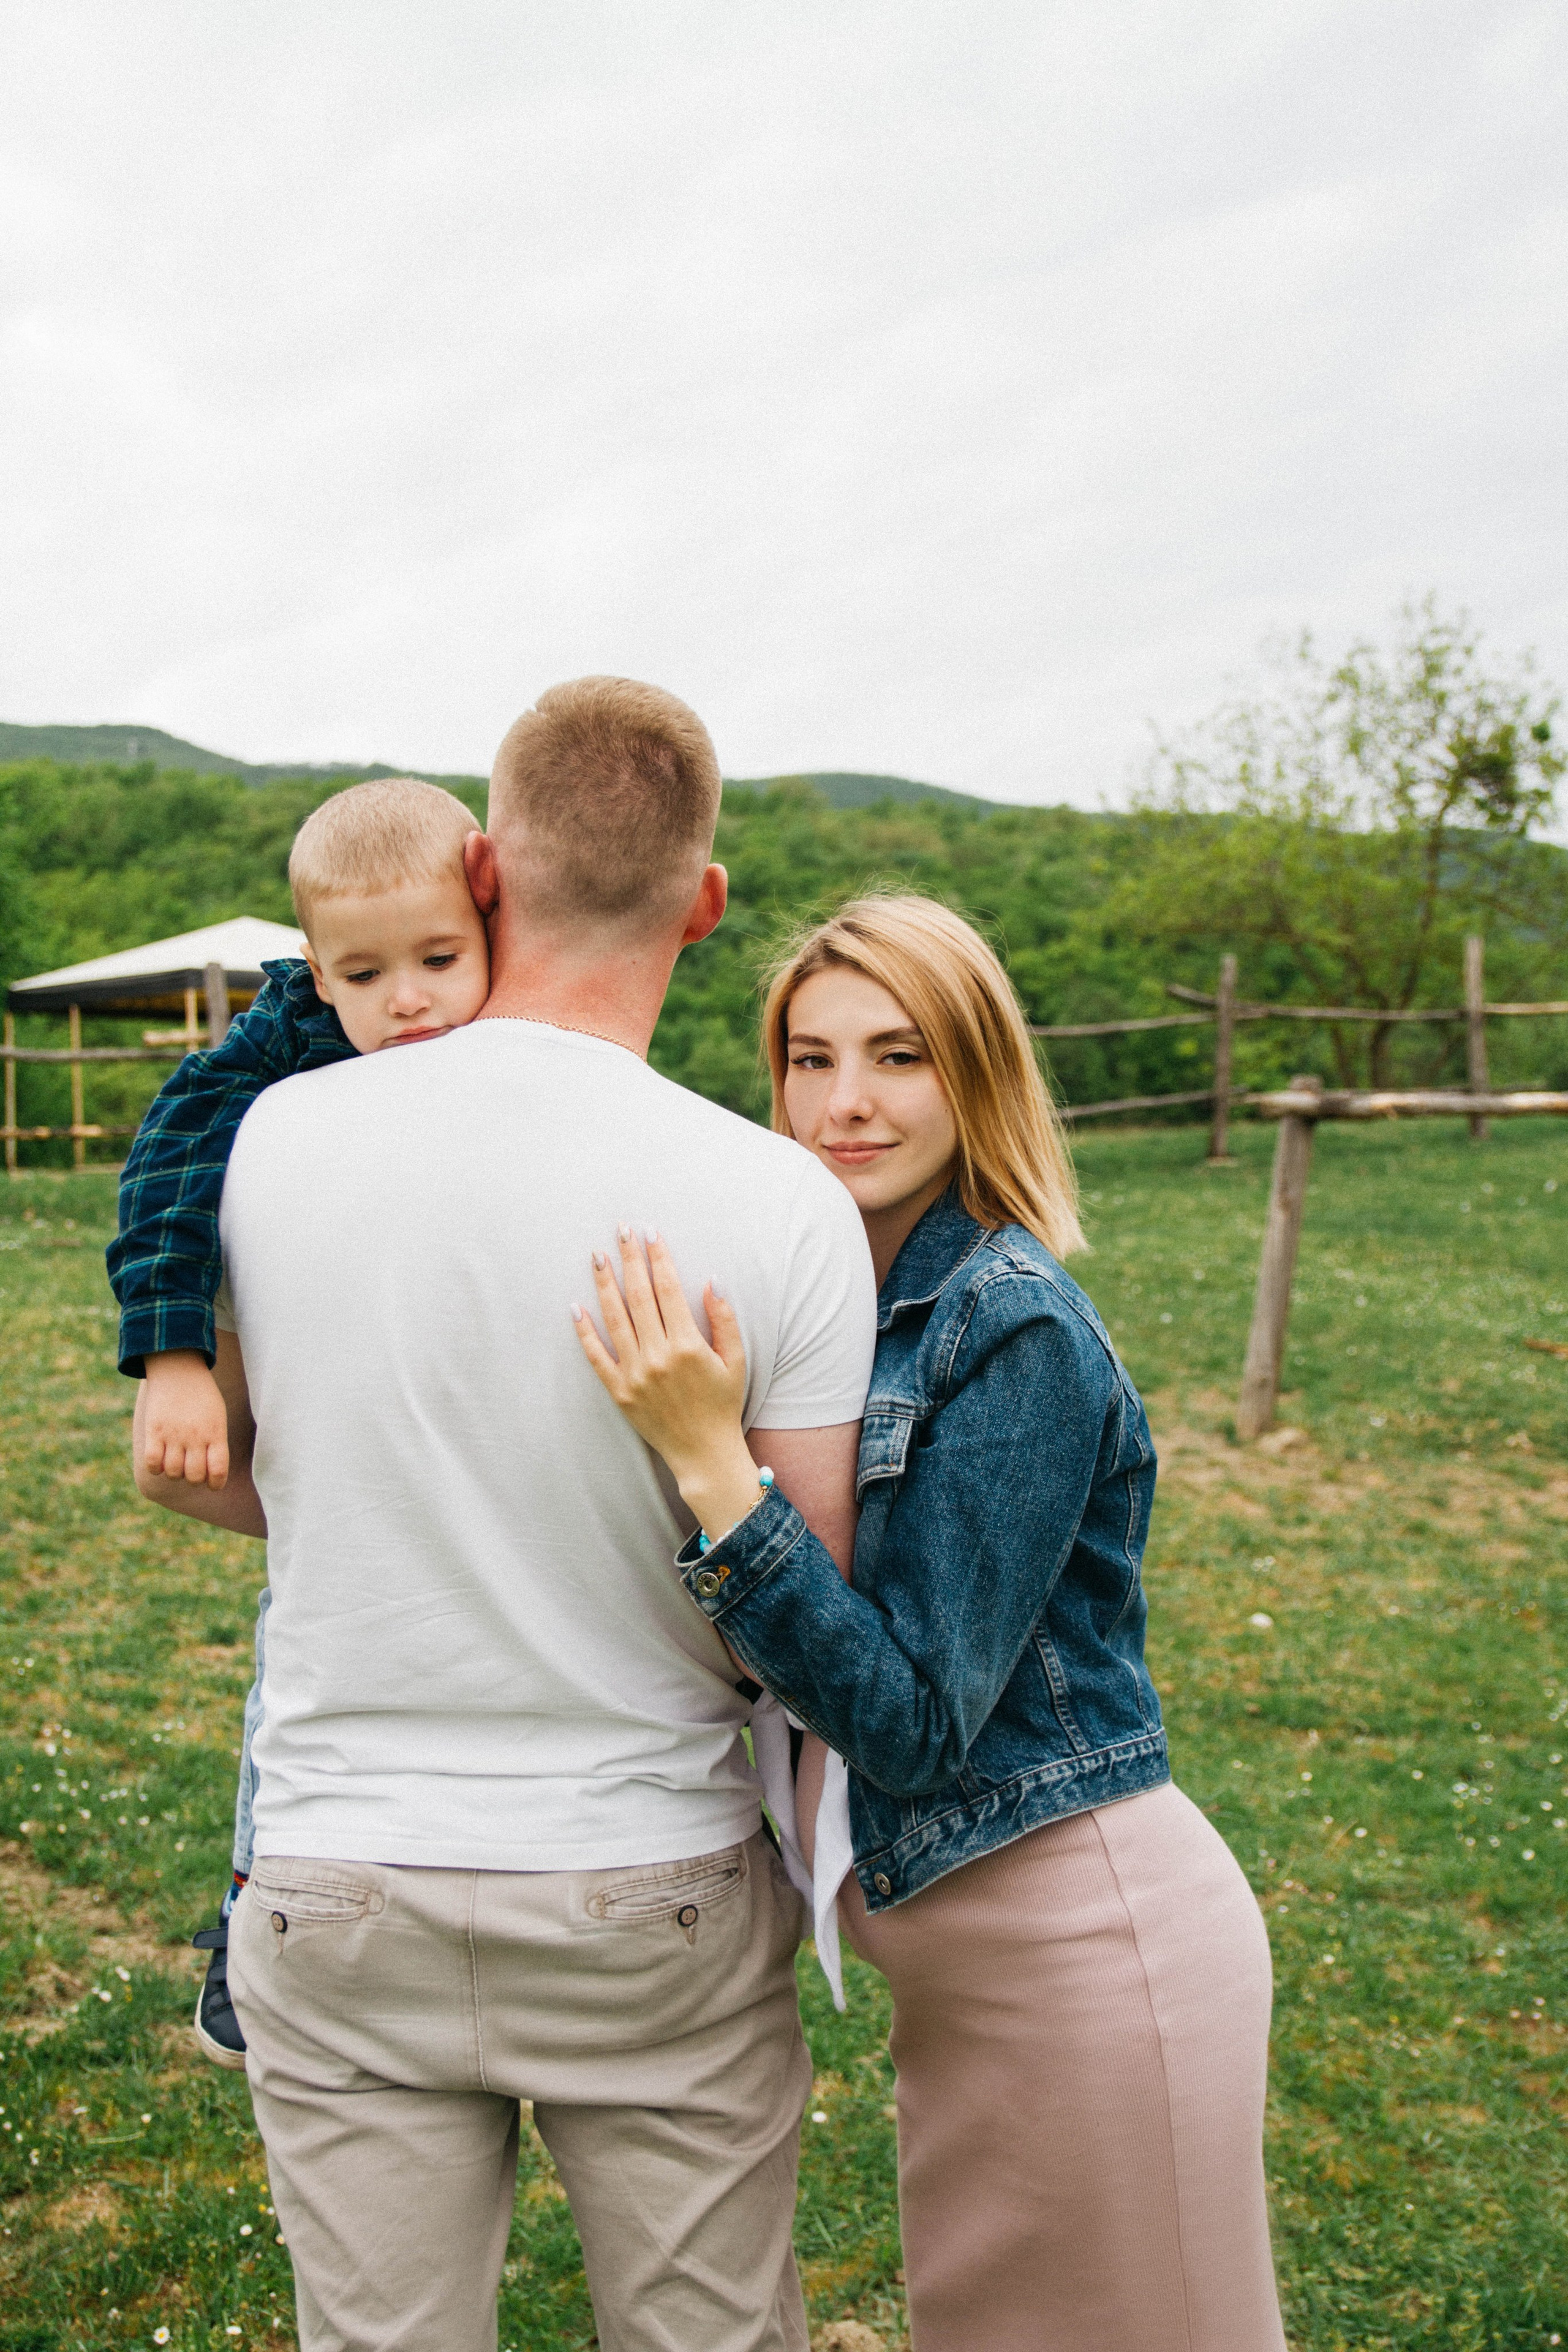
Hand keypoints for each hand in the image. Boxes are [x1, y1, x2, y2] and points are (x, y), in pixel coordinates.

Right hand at [142, 1350, 230, 1489]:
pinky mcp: (153, 1430)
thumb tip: (210, 1472)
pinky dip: (155, 1467)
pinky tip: (159, 1458)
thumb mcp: (218, 1416)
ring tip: (175, 1460)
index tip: (212, 1484)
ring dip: (174, 1473)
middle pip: (193, 1477)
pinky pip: (152, 1463)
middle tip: (191, 1468)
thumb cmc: (201, 1395)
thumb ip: (216, 1442)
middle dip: (193, 1479)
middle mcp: (195, 1436)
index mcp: (215, 1433)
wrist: (178, 1369)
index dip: (215, 1484)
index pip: (218, 1471)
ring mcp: (173, 1434)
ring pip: (172, 1473)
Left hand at [573, 1228, 761, 1539]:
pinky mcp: (619, 1391)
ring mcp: (635, 1374)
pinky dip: (584, 1331)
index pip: (668, 1288)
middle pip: (639, 1295)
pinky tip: (575, 1307)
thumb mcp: (736, 1361)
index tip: (650, 1232)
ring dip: (604, 1283)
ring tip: (597, 1256)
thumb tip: (712, 1280)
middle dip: (630, 1258)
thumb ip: (724, 1319)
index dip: (658, 1256)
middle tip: (621, 1229)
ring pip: (614, 1318)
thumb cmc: (724, 1404)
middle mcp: (658, 1356)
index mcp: (688, 1345)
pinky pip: (596, 1356)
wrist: (704, 1453)